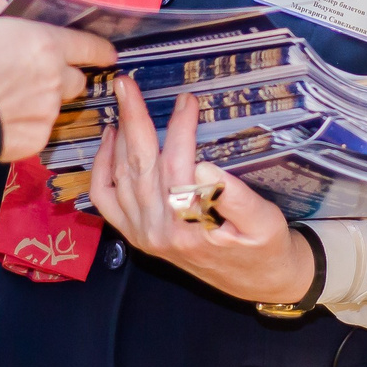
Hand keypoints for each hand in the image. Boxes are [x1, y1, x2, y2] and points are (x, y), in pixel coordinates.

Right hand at [0, 0, 113, 160]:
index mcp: (43, 44)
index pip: (88, 46)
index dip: (98, 48)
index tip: (107, 52)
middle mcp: (54, 79)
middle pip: (76, 77)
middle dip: (65, 73)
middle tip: (38, 70)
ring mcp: (46, 111)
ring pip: (59, 104)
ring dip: (47, 97)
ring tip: (16, 93)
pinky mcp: (36, 139)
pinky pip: (42, 128)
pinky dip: (30, 122)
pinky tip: (6, 115)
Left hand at [86, 76, 313, 305]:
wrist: (257, 282)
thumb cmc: (265, 247)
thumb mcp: (264, 222)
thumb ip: (235, 198)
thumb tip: (204, 167)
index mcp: (190, 227)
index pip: (177, 165)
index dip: (179, 129)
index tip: (187, 99)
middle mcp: (158, 232)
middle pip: (139, 165)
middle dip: (133, 119)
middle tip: (126, 83)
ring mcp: (142, 235)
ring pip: (120, 177)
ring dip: (118, 136)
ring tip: (122, 100)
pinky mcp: (136, 236)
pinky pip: (106, 201)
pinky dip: (102, 169)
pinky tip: (110, 141)